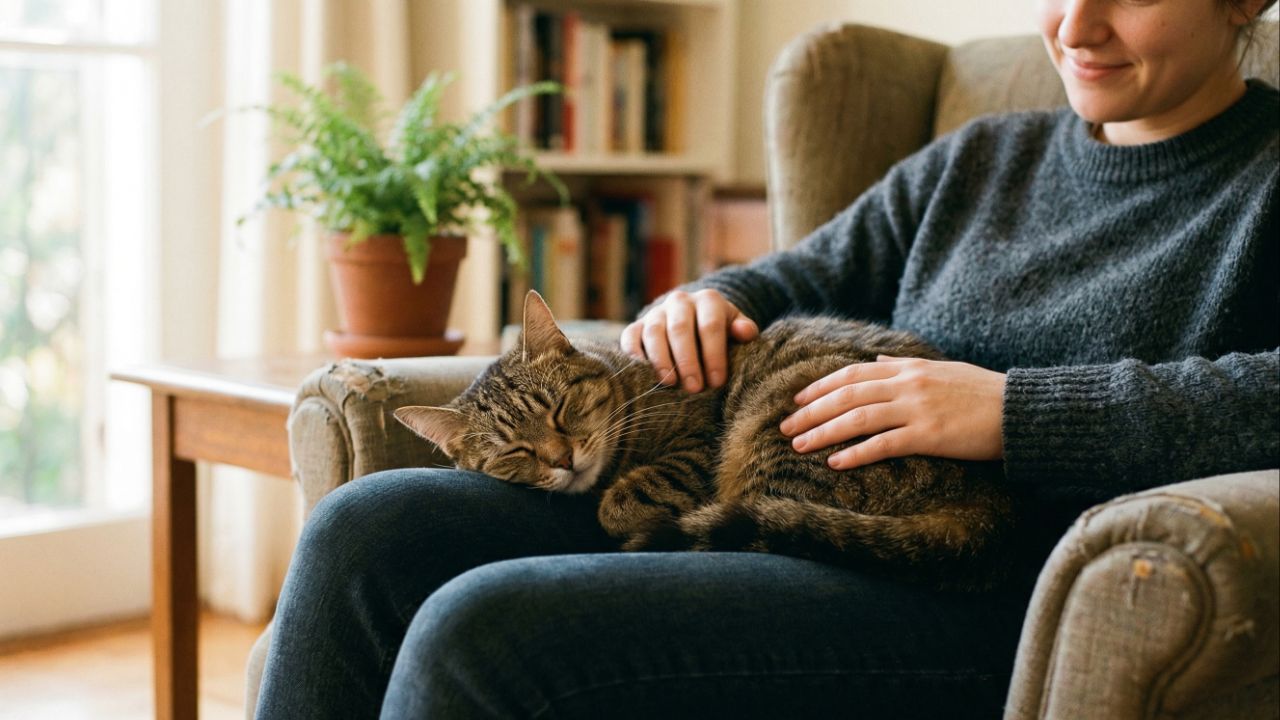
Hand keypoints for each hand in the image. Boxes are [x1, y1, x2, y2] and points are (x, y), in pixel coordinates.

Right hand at [620, 289, 758, 391]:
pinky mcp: (636, 325)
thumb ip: (744, 330)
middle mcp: (680, 301)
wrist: (692, 319)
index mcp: (708, 300)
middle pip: (681, 329)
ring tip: (670, 383)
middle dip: (687, 361)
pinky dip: (634, 354)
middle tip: (694, 388)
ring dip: (661, 360)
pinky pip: (630, 337)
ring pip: (655, 332)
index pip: (711, 326)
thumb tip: (745, 332)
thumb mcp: (735, 326)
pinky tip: (643, 373)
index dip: (713, 355)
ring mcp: (656, 313)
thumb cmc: (718, 331)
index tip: (716, 382)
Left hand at [779, 355, 1005, 468]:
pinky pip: (883, 445)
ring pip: (857, 419)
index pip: (852, 375)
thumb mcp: (941, 369)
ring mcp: (917, 409)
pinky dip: (856, 454)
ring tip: (798, 445)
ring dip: (823, 432)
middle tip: (784, 426)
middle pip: (846, 396)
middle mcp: (907, 384)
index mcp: (908, 368)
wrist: (1019, 410)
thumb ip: (905, 365)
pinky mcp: (929, 435)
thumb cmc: (981, 392)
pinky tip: (835, 463)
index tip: (797, 400)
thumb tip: (878, 361)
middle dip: (811, 412)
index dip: (820, 387)